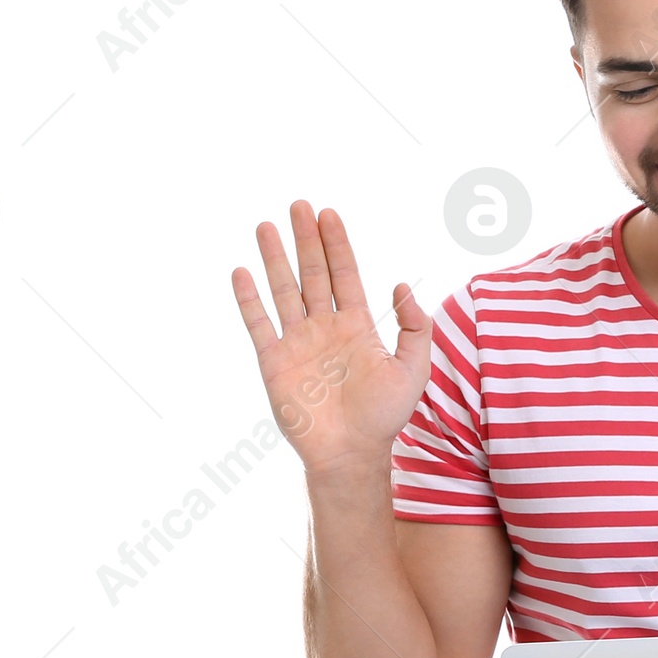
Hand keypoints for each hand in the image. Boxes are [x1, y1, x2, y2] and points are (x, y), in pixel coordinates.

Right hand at [232, 201, 430, 476]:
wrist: (351, 453)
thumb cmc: (384, 416)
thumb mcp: (413, 368)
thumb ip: (415, 326)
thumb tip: (400, 285)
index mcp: (358, 327)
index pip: (345, 275)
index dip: (337, 244)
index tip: (329, 214)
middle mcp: (325, 328)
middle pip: (313, 273)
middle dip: (306, 239)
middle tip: (298, 205)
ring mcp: (298, 342)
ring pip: (284, 290)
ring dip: (275, 258)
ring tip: (266, 225)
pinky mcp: (274, 362)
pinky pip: (259, 323)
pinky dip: (249, 298)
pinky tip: (242, 271)